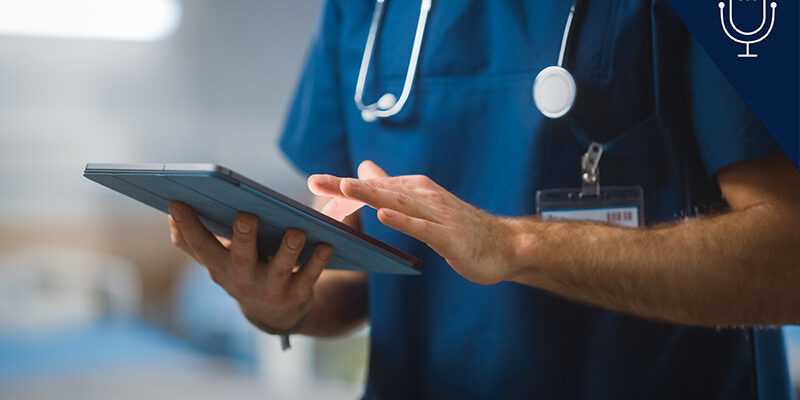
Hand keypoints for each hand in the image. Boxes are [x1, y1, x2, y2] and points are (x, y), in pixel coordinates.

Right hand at [168, 202, 332, 331]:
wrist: (274, 314)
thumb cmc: (243, 272)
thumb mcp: (216, 261)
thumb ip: (193, 241)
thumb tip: (171, 215)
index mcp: (220, 266)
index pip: (199, 246)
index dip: (187, 227)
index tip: (177, 202)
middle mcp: (243, 279)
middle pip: (241, 257)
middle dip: (243, 237)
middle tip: (246, 216)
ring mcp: (271, 289)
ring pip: (280, 268)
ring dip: (288, 248)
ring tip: (296, 230)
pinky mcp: (297, 295)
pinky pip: (310, 276)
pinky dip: (318, 260)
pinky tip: (326, 244)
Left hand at [308, 161, 515, 284]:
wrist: (505, 246)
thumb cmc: (461, 228)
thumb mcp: (423, 205)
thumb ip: (393, 188)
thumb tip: (366, 168)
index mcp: (416, 190)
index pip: (374, 186)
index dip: (343, 185)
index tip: (314, 181)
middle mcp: (424, 197)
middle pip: (380, 190)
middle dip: (347, 186)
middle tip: (316, 181)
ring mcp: (437, 215)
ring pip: (398, 203)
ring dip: (371, 194)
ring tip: (345, 188)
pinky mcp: (449, 236)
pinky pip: (423, 228)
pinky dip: (403, 221)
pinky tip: (384, 216)